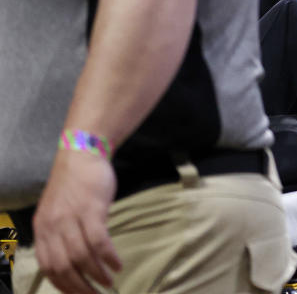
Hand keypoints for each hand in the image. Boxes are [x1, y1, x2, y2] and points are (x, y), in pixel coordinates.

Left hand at [33, 150, 122, 293]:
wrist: (81, 154)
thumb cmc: (73, 183)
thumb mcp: (56, 211)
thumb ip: (59, 233)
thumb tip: (72, 260)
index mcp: (42, 229)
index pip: (48, 267)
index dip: (63, 285)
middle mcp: (53, 226)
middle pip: (64, 266)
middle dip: (80, 286)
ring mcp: (71, 218)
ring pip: (82, 257)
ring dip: (97, 274)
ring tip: (109, 282)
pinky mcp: (92, 210)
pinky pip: (99, 242)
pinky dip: (108, 257)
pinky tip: (117, 264)